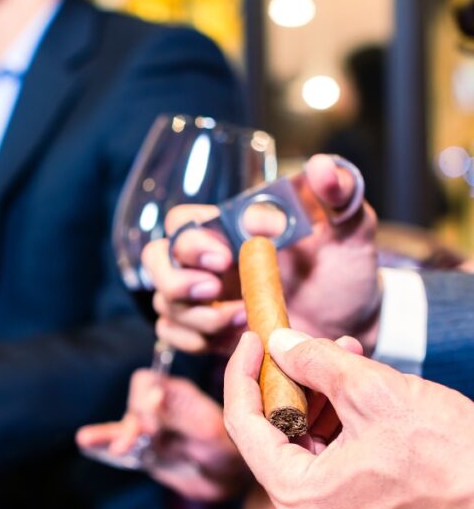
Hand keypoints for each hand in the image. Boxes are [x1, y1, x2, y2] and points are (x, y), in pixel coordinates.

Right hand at [76, 370, 248, 500]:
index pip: (146, 382)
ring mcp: (148, 430)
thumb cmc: (229, 451)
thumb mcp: (206, 431)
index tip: (151, 424)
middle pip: (131, 404)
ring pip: (121, 425)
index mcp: (176, 394)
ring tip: (87, 439)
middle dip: (132, 422)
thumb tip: (151, 395)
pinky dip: (101, 443)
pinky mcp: (141, 452)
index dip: (143, 398)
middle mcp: (159, 407)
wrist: (230, 481)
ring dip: (108, 433)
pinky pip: (116, 445)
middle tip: (137, 442)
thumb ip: (177, 415)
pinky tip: (85, 441)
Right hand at [143, 154, 379, 352]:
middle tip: (213, 290)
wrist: (351, 323)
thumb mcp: (350, 230)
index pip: (183, 222)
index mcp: (230, 229)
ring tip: (244, 319)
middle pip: (157, 261)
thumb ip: (339, 194)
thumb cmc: (345, 270)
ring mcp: (202, 298)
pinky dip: (192, 340)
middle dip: (177, 279)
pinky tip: (229, 339)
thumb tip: (321, 167)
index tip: (225, 257)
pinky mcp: (205, 331)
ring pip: (165, 303)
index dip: (193, 240)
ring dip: (197, 316)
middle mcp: (207, 261)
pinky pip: (172, 334)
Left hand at [223, 328, 473, 508]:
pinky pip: (330, 459)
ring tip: (344, 352)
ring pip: (303, 442)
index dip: (242, 372)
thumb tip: (278, 342)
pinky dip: (338, 420)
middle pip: (272, 433)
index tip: (253, 335)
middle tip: (302, 339)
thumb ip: (315, 363)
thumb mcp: (375, 393)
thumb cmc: (452, 457)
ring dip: (317, 395)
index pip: (244, 424)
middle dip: (288, 379)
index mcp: (298, 497)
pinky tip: (360, 383)